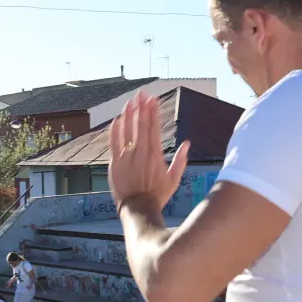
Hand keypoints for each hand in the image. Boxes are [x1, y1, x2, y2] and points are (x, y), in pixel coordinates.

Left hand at [108, 91, 189, 210]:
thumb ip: (180, 160)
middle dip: (142, 107)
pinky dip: (115, 130)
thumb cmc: (157, 195)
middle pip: (141, 125)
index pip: (153, 127)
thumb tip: (187, 144)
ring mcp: (126, 157)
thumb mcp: (174, 179)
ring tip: (130, 101)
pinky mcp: (115, 163)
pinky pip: (114, 142)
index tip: (153, 99)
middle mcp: (140, 153)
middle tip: (142, 93)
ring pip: (127, 131)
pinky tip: (117, 119)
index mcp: (155, 155)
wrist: (138, 208)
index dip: (153, 111)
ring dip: (129, 114)